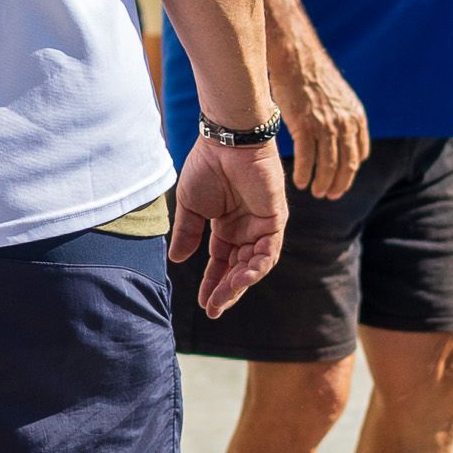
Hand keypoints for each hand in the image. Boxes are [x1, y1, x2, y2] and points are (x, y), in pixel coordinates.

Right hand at [168, 136, 289, 315]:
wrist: (225, 142)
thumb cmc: (207, 166)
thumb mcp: (190, 206)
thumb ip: (187, 234)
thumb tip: (177, 260)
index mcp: (226, 228)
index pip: (221, 263)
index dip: (212, 284)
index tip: (203, 304)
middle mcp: (246, 230)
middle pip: (238, 269)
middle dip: (226, 290)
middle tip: (213, 310)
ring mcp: (262, 226)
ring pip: (255, 265)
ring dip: (240, 283)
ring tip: (223, 298)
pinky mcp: (275, 220)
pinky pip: (269, 251)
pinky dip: (257, 267)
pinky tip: (241, 279)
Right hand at [274, 44, 368, 200]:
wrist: (297, 58)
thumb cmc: (313, 77)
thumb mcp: (339, 98)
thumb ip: (344, 119)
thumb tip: (341, 141)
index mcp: (356, 117)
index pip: (358, 155)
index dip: (349, 173)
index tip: (339, 182)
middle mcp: (345, 124)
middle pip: (346, 165)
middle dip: (338, 184)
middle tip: (329, 195)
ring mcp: (326, 126)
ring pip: (328, 165)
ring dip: (322, 183)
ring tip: (316, 192)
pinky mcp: (305, 126)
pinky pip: (307, 159)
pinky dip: (305, 174)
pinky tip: (301, 183)